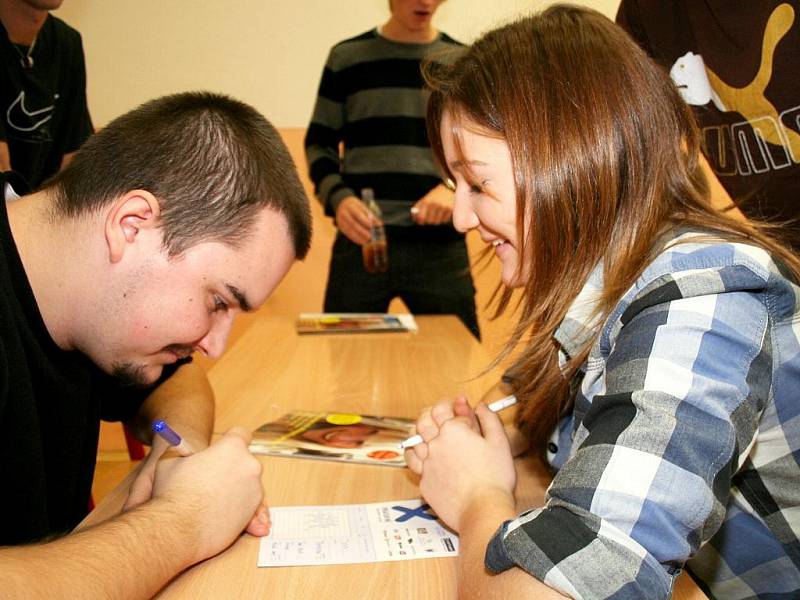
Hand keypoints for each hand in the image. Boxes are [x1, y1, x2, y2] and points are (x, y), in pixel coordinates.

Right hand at [150, 427, 266, 562]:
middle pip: (244, 460)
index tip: (220, 451)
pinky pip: (247, 503)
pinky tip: (216, 512)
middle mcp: (250, 465)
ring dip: (234, 488)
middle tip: (210, 479)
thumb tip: (184, 450)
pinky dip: (236, 507)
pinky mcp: (254, 511)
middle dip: (231, 467)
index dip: (229, 441)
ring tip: (210, 500)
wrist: (178, 530)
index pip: (241, 434)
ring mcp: (255, 489)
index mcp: (232, 447)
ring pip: (247, 483)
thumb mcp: (171, 461)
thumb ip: (184, 451)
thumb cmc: (173, 493)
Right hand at [335, 196, 373, 244]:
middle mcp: (344, 213)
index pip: (357, 214)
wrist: (342, 204)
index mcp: (350, 206)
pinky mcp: (341, 227)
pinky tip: (362, 242)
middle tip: (370, 236)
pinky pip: (348, 234)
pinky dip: (355, 239)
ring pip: (350, 230)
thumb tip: (378, 224)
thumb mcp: (362, 206)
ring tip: (367, 241)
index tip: (371, 225)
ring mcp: (341, 221)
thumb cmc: (356, 206)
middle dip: (362, 231)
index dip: (364, 220)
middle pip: (353, 223)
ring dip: (359, 237)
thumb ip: (370, 215)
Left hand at [409, 402, 516, 531]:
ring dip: (418, 431)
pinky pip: (413, 463)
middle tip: (438, 415)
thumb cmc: (494, 477)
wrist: (482, 509)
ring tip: (426, 431)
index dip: (452, 406)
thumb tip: (480, 406)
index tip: (458, 408)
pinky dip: (415, 454)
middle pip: (423, 420)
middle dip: (430, 413)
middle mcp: (435, 443)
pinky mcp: (425, 481)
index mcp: (453, 430)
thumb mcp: (499, 442)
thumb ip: (489, 419)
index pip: (445, 408)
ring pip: (413, 439)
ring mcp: (427, 463)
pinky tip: (421, 454)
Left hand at [410, 184, 453, 224]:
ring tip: (438, 213)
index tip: (420, 221)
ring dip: (436, 220)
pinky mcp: (450, 209)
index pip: (420, 217)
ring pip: (437, 222)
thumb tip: (414, 217)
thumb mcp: (426, 198)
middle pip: (429, 221)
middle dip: (429, 220)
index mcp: (426, 201)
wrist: (449, 188)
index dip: (420, 221)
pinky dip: (443, 219)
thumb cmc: (436, 194)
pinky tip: (444, 212)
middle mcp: (434, 205)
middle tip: (430, 216)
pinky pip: (444, 220)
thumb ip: (419, 207)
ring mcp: (442, 207)